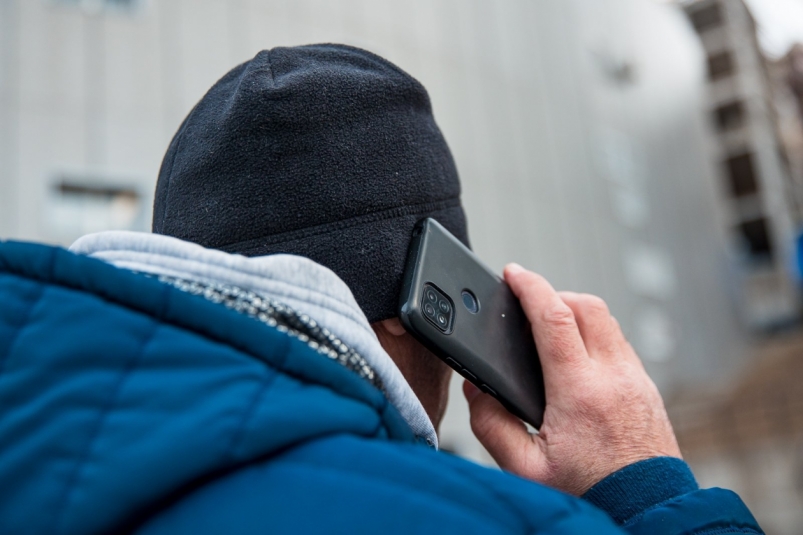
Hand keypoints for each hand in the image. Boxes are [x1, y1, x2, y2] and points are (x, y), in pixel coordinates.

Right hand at [463, 263, 680, 495]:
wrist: (648, 513)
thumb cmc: (590, 493)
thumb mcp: (526, 469)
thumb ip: (491, 426)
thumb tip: (475, 390)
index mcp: (579, 391)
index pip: (554, 316)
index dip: (529, 286)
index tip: (512, 273)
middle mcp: (614, 376)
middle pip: (586, 305)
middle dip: (553, 294)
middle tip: (526, 304)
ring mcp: (637, 380)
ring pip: (607, 320)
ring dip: (576, 313)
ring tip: (549, 330)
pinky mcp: (648, 389)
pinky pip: (620, 343)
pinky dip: (595, 336)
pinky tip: (577, 360)